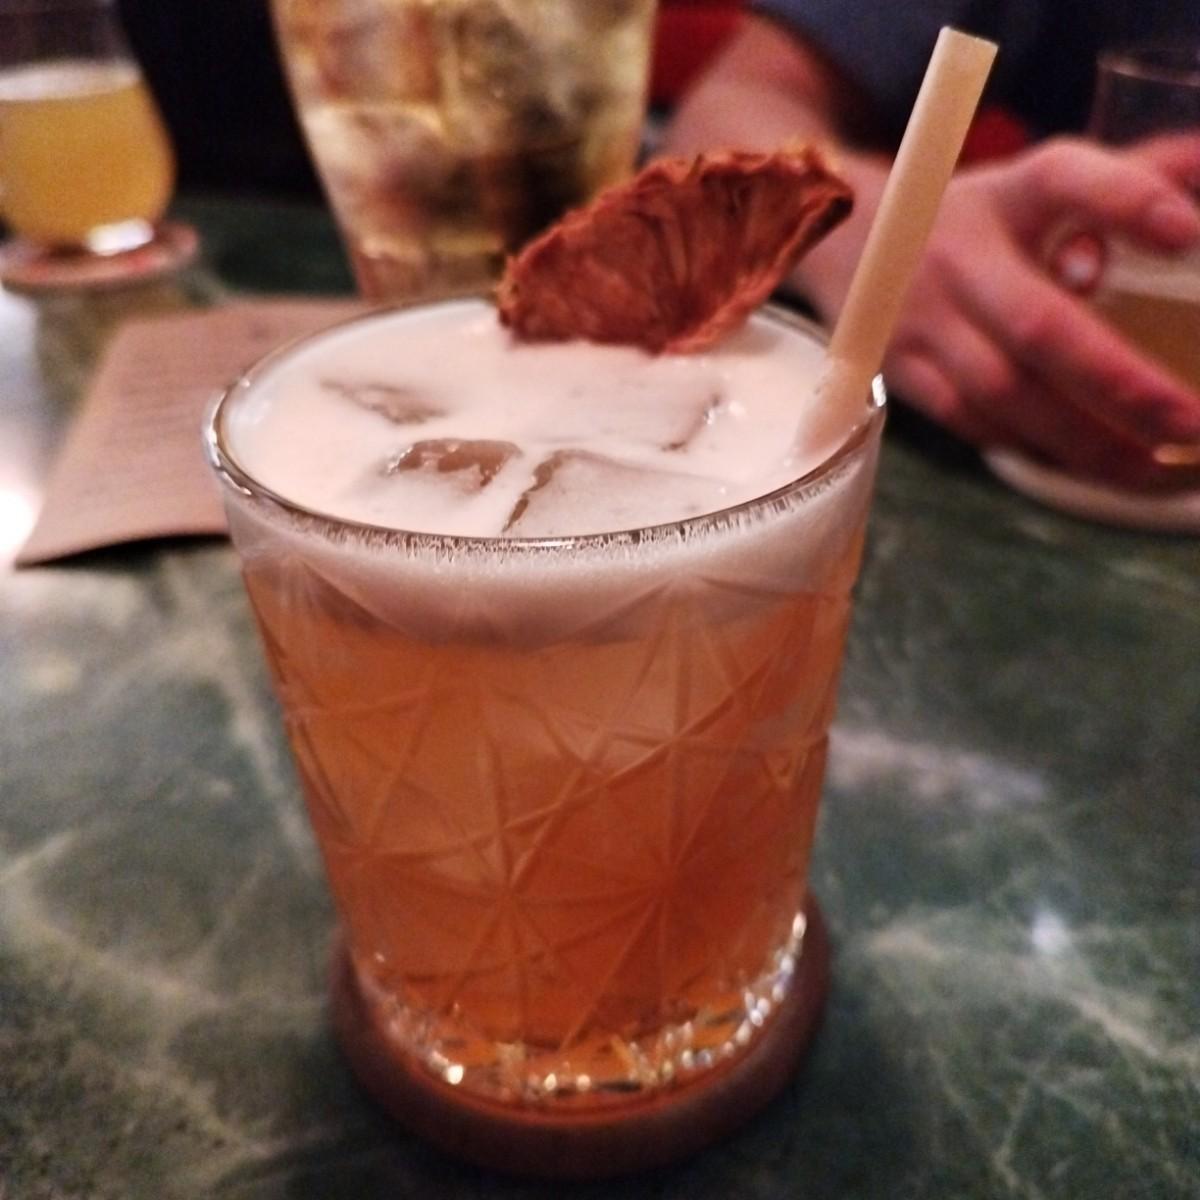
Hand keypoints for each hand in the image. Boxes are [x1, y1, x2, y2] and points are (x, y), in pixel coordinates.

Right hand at [856, 136, 1199, 488]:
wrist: (850, 246)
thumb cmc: (978, 219)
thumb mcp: (1040, 183)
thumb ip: (1131, 177)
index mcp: (1008, 194)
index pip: (1064, 182)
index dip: (1125, 203)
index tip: (1189, 237)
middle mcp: (961, 257)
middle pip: (1037, 326)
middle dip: (1121, 384)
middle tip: (1193, 425)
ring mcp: (924, 323)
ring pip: (1005, 395)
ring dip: (1087, 443)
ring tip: (1159, 471)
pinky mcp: (904, 375)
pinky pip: (976, 426)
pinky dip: (1040, 452)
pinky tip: (1097, 469)